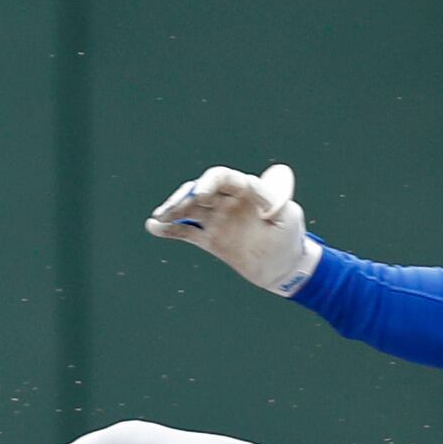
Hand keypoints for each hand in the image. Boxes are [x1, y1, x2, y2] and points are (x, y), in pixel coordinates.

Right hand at [144, 164, 320, 295]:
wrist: (283, 266)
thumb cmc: (289, 235)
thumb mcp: (288, 217)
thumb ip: (274, 200)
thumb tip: (260, 188)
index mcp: (244, 190)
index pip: (222, 178)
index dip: (209, 182)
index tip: (200, 194)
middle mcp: (226, 201)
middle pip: (198, 191)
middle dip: (184, 197)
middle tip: (172, 209)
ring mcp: (215, 219)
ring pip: (188, 210)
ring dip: (171, 211)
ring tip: (158, 218)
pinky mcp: (209, 239)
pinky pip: (185, 232)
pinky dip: (169, 229)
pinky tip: (154, 227)